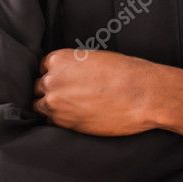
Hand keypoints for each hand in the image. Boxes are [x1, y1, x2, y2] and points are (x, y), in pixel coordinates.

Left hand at [34, 49, 182, 139]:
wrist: (143, 94)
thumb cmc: (127, 72)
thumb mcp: (98, 58)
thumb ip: (76, 66)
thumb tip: (69, 75)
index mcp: (60, 59)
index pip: (43, 67)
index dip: (54, 74)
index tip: (64, 79)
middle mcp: (52, 80)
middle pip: (39, 87)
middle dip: (52, 90)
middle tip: (70, 94)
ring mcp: (56, 103)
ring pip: (42, 106)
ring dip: (54, 106)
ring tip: (74, 106)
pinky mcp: (65, 124)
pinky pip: (52, 122)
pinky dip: (62, 121)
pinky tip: (79, 116)